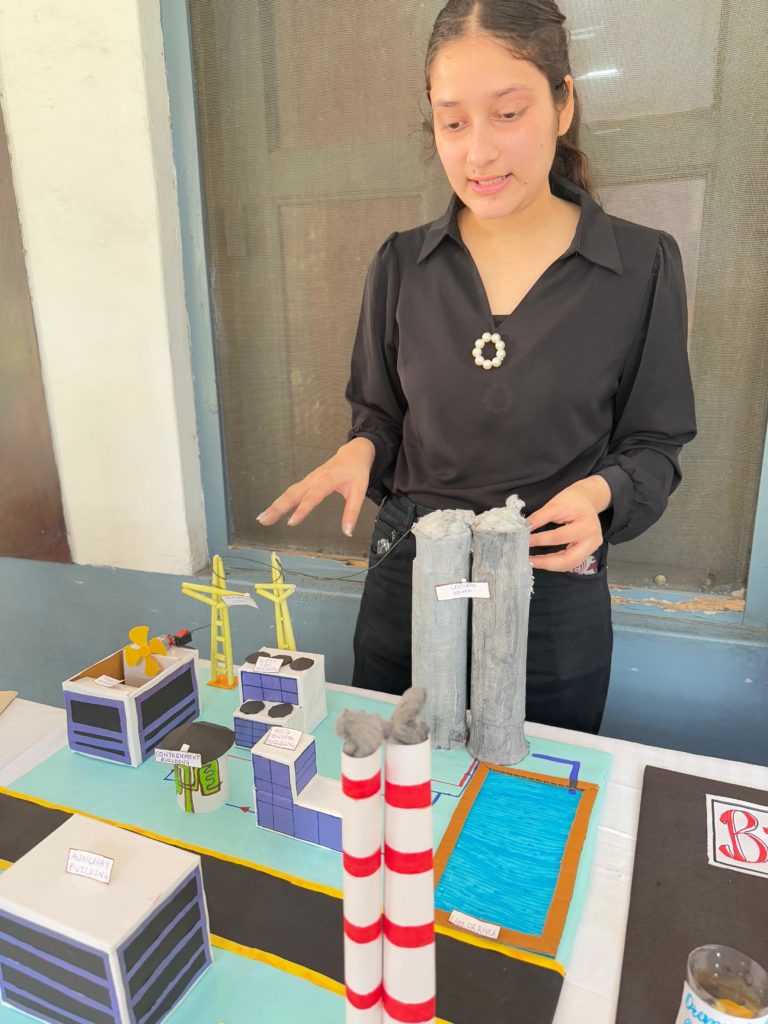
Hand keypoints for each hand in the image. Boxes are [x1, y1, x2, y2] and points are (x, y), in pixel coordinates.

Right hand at [256, 438, 375, 537]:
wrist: (354, 453)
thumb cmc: (356, 472)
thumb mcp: (359, 491)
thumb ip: (352, 512)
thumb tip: (348, 532)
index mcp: (327, 480)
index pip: (312, 497)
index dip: (302, 510)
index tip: (291, 522)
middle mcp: (314, 479)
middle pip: (292, 494)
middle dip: (277, 507)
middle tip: (263, 520)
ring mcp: (308, 480)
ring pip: (289, 492)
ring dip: (275, 505)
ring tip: (262, 519)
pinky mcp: (306, 482)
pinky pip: (291, 492)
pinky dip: (280, 501)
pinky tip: (273, 511)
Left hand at [527, 476, 611, 571]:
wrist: (587, 500)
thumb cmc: (572, 500)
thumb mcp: (555, 504)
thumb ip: (539, 518)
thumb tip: (524, 529)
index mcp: (587, 525)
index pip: (559, 537)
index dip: (540, 540)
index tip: (525, 541)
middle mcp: (593, 539)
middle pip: (569, 559)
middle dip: (546, 563)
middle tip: (528, 560)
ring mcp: (592, 548)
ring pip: (570, 564)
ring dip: (550, 565)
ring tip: (533, 561)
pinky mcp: (588, 552)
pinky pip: (571, 562)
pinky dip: (556, 563)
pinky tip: (544, 561)